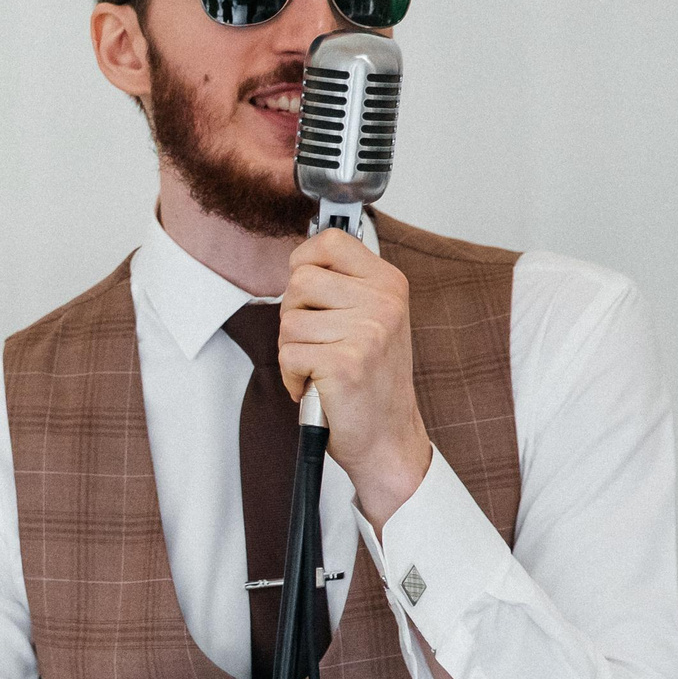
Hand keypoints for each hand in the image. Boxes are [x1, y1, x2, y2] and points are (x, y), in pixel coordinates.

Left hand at [280, 227, 433, 525]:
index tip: (307, 289)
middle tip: (317, 343)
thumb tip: (299, 261)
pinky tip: (317, 385)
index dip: (304, 262)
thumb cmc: (372, 380)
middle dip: (294, 315)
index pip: (330, 241)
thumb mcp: (373, 319)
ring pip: (288, 321)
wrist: (388, 436)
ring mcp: (367, 332)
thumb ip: (343, 286)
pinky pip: (288, 355)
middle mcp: (383, 303)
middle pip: (299, 281)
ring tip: (321, 367)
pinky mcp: (345, 363)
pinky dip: (293, 376)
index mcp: (389, 284)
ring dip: (293, 351)